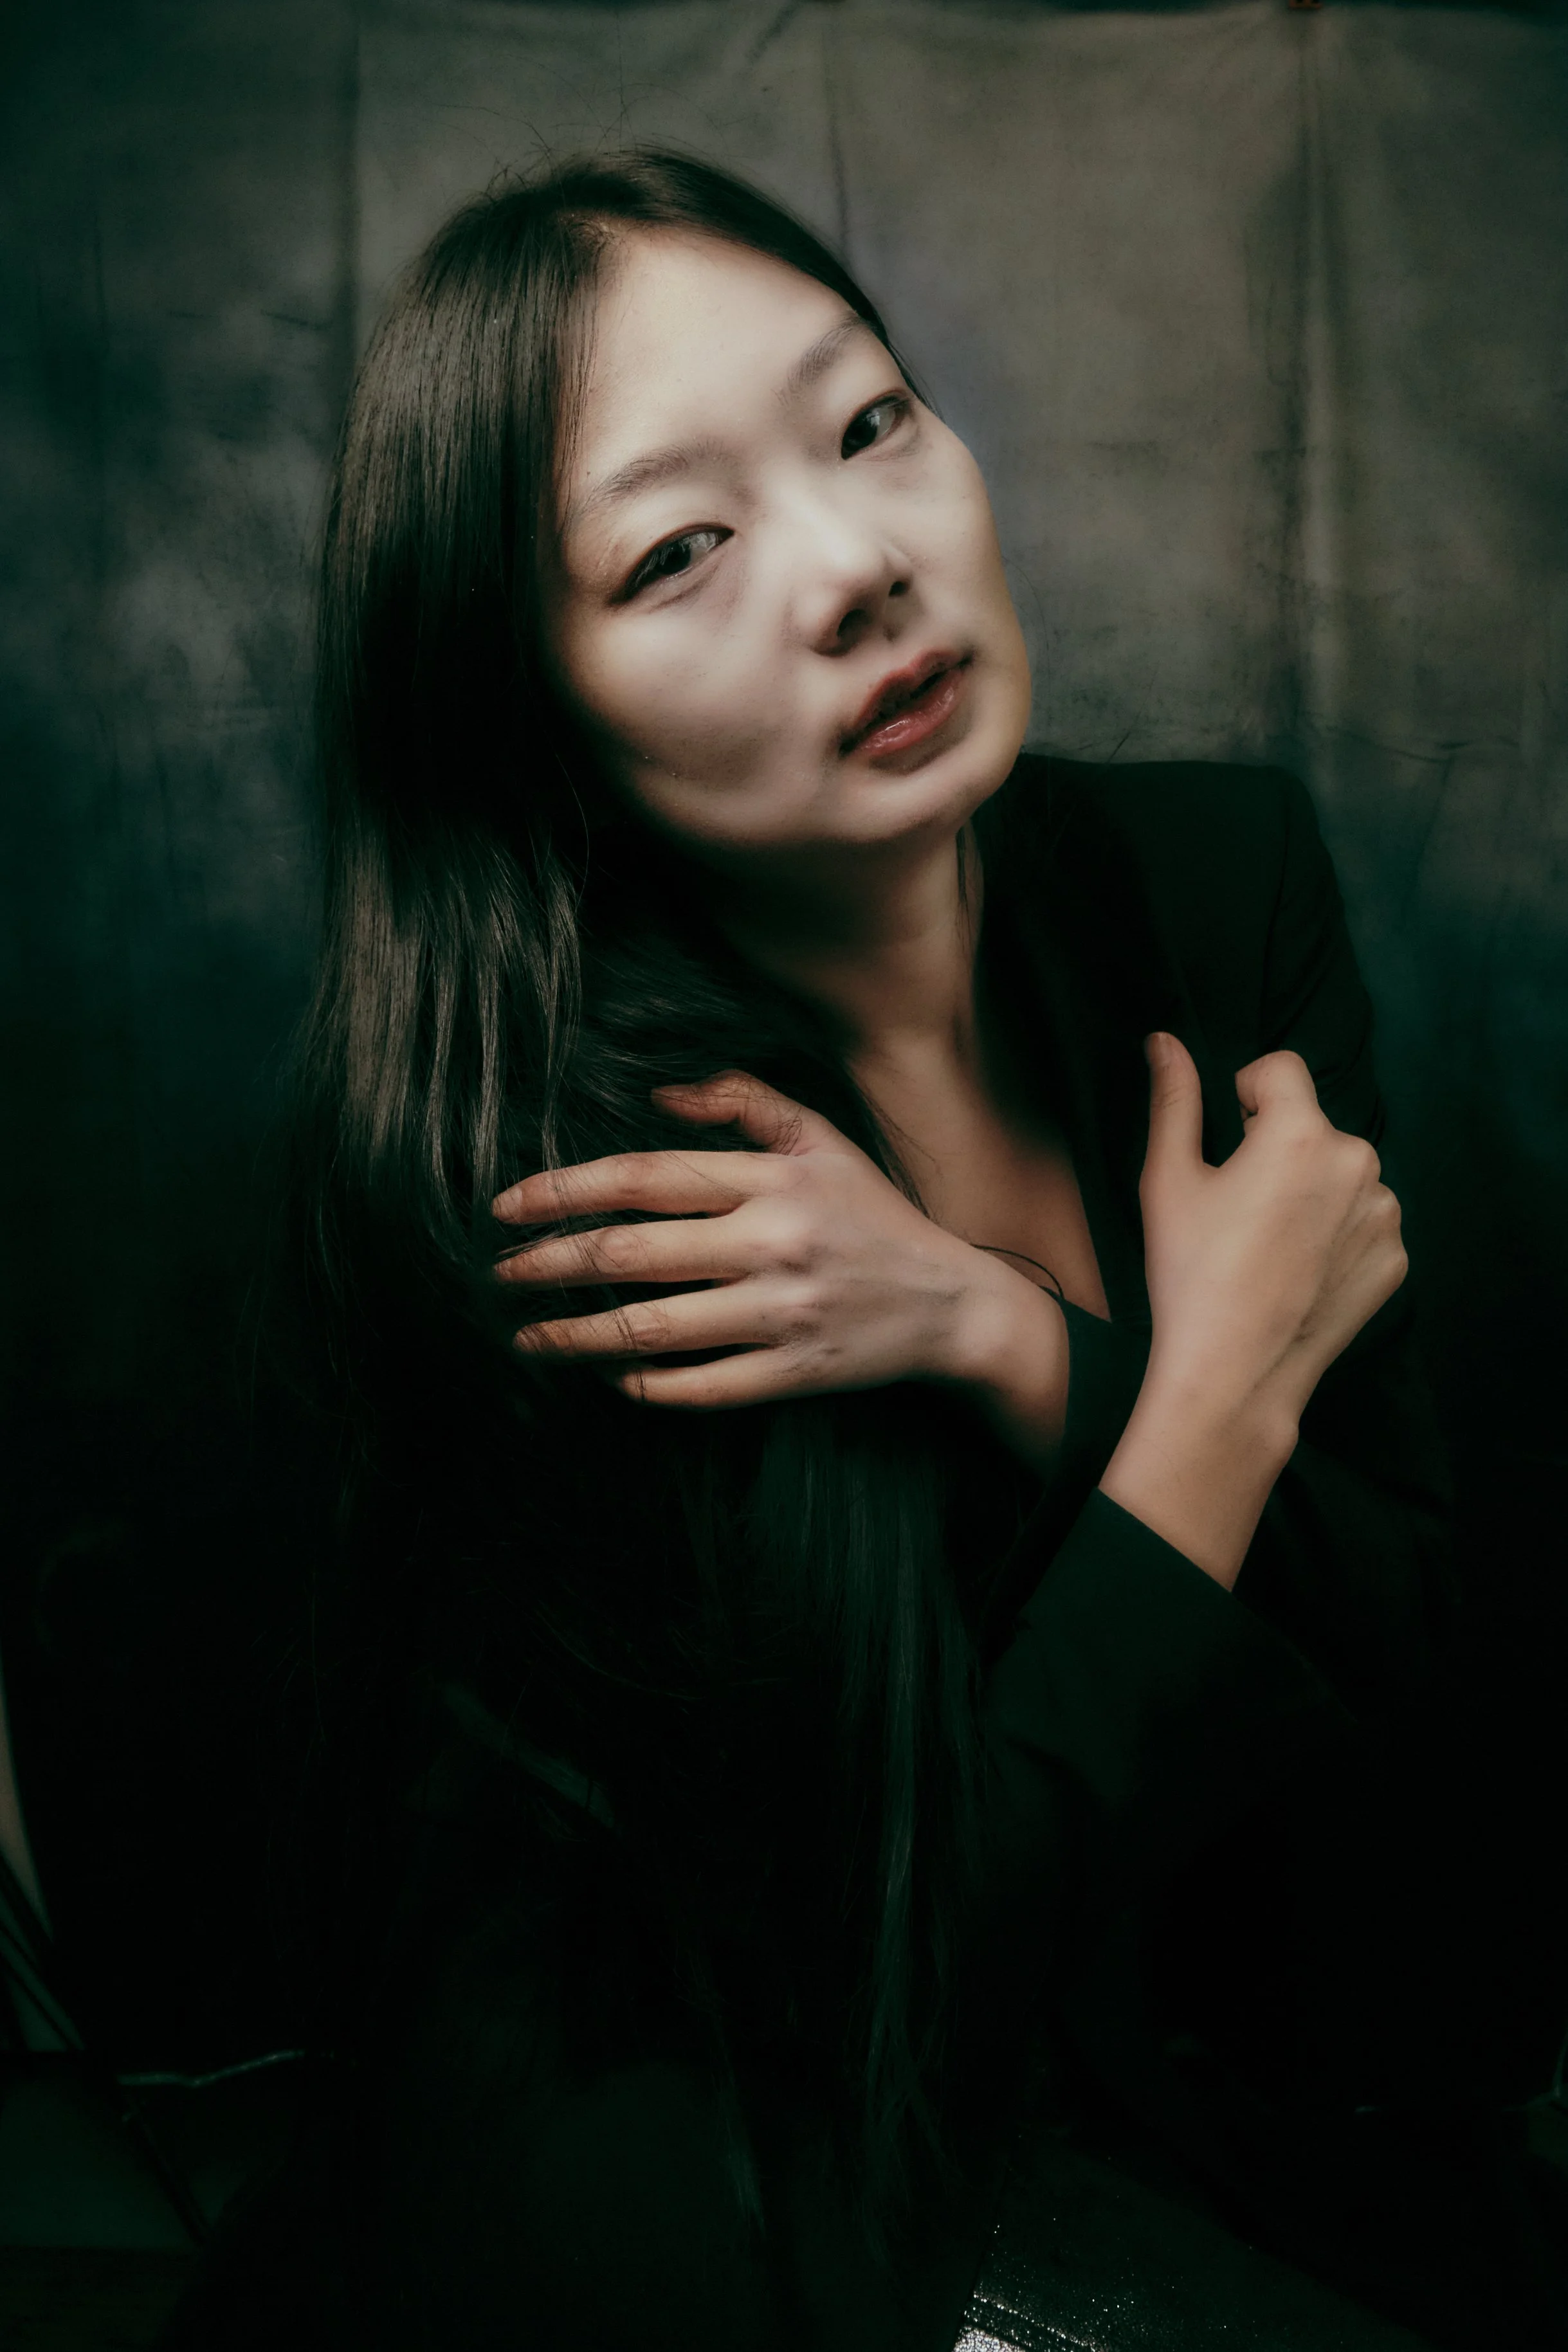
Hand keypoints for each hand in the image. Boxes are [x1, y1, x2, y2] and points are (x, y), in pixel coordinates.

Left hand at [490, 1071, 1066, 1440]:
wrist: (950, 1306)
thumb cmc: (872, 1215)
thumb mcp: (819, 1140)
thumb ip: (742, 1102)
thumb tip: (659, 1092)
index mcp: (773, 1180)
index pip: (645, 1179)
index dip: (564, 1191)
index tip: (505, 1207)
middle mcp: (774, 1244)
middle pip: (631, 1255)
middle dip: (548, 1265)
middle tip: (496, 1274)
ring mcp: (782, 1315)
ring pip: (652, 1329)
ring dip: (575, 1335)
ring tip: (527, 1335)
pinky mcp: (792, 1374)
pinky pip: (698, 1388)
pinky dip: (642, 1384)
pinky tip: (606, 1375)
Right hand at [1138, 1033, 1405, 1427]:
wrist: (1234, 1374)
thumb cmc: (1190, 1274)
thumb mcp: (1168, 1180)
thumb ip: (1174, 1099)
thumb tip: (1165, 1041)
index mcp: (1300, 1133)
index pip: (1281, 1068)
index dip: (1246, 1093)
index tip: (1229, 1140)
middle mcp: (1358, 1163)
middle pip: (1314, 1125)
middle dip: (1280, 1148)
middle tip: (1241, 1208)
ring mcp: (1384, 1214)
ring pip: (1342, 1174)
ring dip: (1312, 1190)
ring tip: (1269, 1244)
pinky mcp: (1396, 1259)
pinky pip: (1364, 1222)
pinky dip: (1336, 1235)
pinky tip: (1298, 1272)